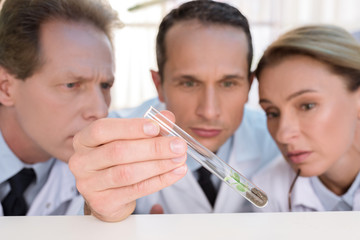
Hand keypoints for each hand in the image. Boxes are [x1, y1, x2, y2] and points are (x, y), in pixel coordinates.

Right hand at [68, 111, 186, 221]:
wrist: (109, 194)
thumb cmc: (118, 161)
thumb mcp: (130, 139)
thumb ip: (149, 127)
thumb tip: (167, 118)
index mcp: (84, 140)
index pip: (103, 129)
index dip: (131, 127)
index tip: (156, 127)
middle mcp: (82, 161)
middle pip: (118, 152)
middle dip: (153, 148)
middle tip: (178, 145)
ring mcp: (89, 184)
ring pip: (127, 173)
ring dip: (159, 165)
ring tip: (179, 158)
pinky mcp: (103, 202)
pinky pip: (136, 190)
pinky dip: (159, 180)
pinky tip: (175, 172)